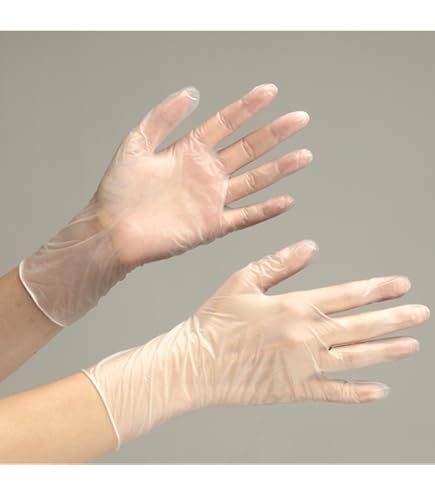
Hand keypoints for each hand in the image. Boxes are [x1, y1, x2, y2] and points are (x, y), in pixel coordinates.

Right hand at [84, 241, 429, 444]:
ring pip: (355, 358)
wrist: (194, 363)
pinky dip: (358, 392)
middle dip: (395, 319)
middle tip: (419, 314)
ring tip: (411, 345)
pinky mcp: (293, 390)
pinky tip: (379, 390)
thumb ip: (279, 263)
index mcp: (293, 307)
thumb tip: (310, 247)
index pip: (347, 295)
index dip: (377, 289)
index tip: (400, 286)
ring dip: (387, 351)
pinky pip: (334, 392)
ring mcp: (302, 366)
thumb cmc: (214, 322)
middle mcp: (305, 337)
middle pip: (360, 327)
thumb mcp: (243, 281)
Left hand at [95, 84, 310, 266]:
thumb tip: (190, 93)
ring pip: (253, 180)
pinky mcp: (211, 225)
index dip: (247, 107)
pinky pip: (245, 217)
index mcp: (189, 151)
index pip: (225, 123)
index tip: (270, 92)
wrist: (111, 232)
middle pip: (247, 149)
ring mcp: (211, 199)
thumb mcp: (136, 144)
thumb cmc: (118, 192)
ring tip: (302, 155)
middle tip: (299, 119)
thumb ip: (163, 118)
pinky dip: (265, 211)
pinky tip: (285, 201)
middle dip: (274, 133)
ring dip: (279, 168)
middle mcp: (205, 173)